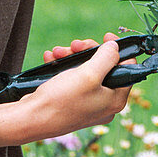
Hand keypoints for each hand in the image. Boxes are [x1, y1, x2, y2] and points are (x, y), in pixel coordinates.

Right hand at [0, 34, 129, 145]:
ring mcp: (87, 104)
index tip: (105, 37)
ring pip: (86, 70)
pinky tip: (51, 59)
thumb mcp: (88, 74)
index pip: (127, 69)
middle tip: (74, 45)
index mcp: (115, 100)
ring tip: (57, 52)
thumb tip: (115, 48)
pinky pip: (72, 78)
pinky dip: (63, 66)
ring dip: (72, 56)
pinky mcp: (71, 102)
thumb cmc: (61, 101)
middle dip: (87, 52)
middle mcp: (104, 103)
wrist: (30, 119)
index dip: (118, 50)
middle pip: (104, 67)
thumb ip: (107, 58)